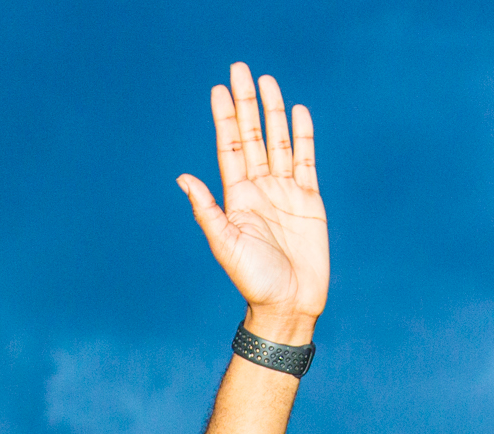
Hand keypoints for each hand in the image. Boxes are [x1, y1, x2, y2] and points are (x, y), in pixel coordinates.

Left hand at [177, 63, 328, 345]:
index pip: (230, 148)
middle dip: (247, 103)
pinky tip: (297, 112)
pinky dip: (302, 136)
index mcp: (236, 198)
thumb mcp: (226, 245)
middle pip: (253, 136)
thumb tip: (183, 178)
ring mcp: (284, 193)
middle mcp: (258, 190)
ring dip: (273, 112)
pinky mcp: (309, 201)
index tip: (219, 89)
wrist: (288, 305)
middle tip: (241, 68)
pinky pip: (306, 161)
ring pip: (279, 142)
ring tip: (268, 82)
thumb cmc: (253, 281)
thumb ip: (207, 211)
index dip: (225, 118)